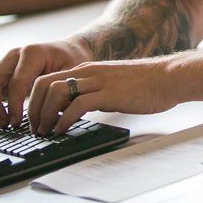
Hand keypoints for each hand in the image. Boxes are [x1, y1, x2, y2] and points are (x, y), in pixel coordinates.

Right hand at [0, 38, 92, 128]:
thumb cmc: (72, 60)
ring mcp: (5, 62)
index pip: (15, 82)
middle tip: (6, 124)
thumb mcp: (74, 73)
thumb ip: (63, 92)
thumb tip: (55, 116)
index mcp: (33, 53)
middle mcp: (14, 55)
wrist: (69, 50)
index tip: (17, 122)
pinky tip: (0, 116)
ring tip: (2, 122)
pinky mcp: (0, 72)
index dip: (14, 105)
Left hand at [26, 58, 181, 135]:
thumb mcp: (111, 85)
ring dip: (44, 115)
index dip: (35, 101)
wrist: (169, 77)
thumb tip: (77, 110)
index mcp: (87, 70)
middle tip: (35, 129)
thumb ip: (93, 93)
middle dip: (33, 109)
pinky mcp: (108, 94)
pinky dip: (63, 120)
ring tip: (46, 132)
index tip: (35, 119)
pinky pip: (76, 106)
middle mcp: (88, 73)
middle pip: (43, 85)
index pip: (46, 80)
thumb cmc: (147, 84)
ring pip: (55, 93)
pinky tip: (63, 130)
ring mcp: (97, 82)